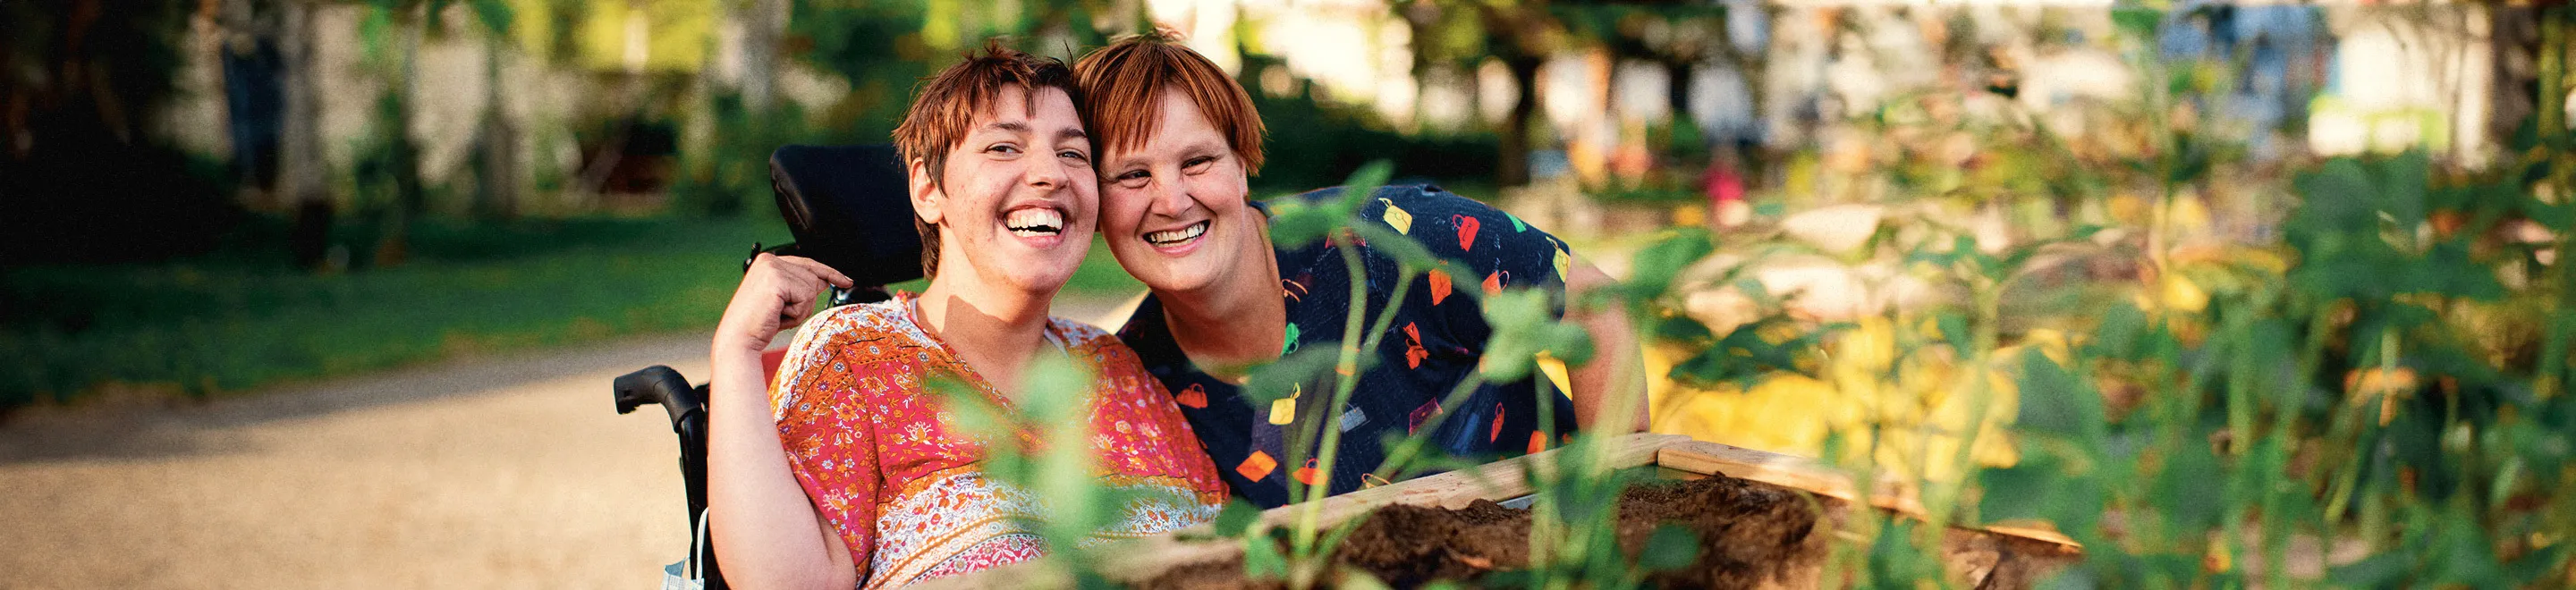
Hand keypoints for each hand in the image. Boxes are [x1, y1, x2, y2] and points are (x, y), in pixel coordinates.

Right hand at [715, 253, 854, 354]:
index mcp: (768, 261)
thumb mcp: (785, 302)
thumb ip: (801, 287)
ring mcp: (772, 268)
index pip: (808, 263)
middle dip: (804, 301)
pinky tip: (777, 315)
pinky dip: (796, 312)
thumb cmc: (759, 324)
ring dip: (800, 308)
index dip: (830, 273)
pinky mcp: (776, 280)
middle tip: (780, 313)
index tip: (847, 281)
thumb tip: (824, 280)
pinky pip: (806, 296)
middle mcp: (769, 260)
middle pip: (813, 277)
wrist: (739, 339)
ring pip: (812, 288)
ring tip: (777, 314)